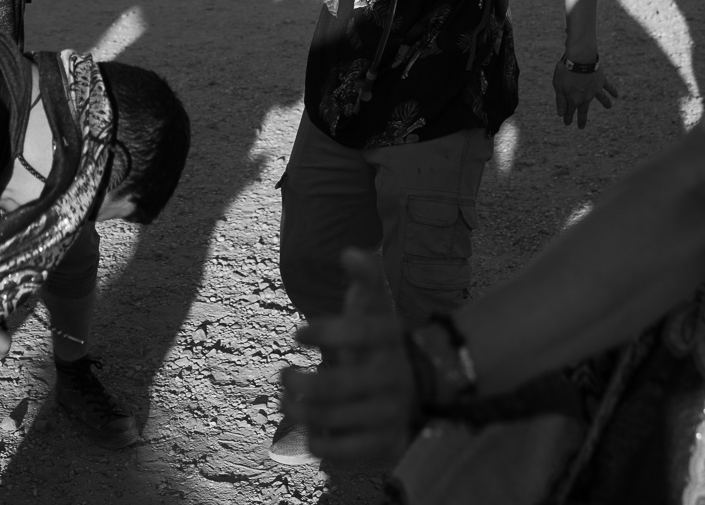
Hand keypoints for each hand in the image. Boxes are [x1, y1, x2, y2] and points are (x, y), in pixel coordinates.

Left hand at [281, 250, 418, 473]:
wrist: (421, 390)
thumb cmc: (381, 345)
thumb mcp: (376, 310)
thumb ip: (366, 279)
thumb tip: (349, 251)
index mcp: (391, 340)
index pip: (361, 332)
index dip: (327, 331)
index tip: (297, 334)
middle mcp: (393, 378)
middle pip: (336, 386)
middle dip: (299, 382)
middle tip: (283, 376)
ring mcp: (389, 415)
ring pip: (331, 420)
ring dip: (298, 413)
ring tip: (287, 403)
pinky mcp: (384, 447)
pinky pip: (341, 453)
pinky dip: (319, 444)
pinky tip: (312, 432)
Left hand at [553, 56, 615, 127]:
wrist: (580, 59)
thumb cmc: (566, 71)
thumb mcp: (558, 86)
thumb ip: (560, 100)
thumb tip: (561, 114)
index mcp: (574, 99)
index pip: (570, 111)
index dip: (568, 117)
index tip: (567, 124)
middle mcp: (586, 97)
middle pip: (583, 110)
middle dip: (582, 119)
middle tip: (581, 127)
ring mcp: (595, 89)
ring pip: (601, 99)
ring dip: (606, 103)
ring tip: (609, 107)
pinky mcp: (601, 80)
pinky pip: (608, 87)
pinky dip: (612, 90)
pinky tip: (616, 95)